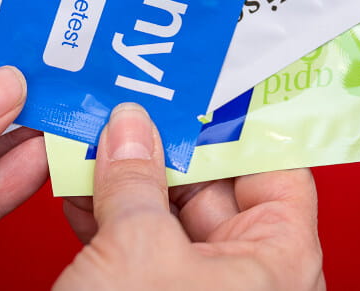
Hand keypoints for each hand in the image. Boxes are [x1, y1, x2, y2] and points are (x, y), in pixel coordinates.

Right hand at [56, 104, 324, 289]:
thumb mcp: (137, 252)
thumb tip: (131, 129)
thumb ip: (134, 178)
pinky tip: (79, 185)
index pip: (278, 168)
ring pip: (169, 216)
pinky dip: (108, 216)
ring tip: (95, 138)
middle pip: (216, 186)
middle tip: (131, 106)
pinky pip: (140, 248)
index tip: (201, 88)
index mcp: (280, 259)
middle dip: (165, 146)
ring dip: (127, 177)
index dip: (240, 125)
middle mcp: (250, 278)